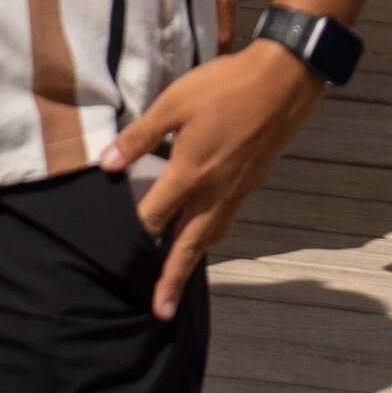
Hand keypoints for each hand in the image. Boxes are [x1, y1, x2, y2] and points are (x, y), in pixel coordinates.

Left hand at [99, 35, 323, 317]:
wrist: (285, 79)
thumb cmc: (226, 86)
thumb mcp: (174, 103)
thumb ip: (140, 137)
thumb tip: (106, 164)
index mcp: (190, 174)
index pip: (153, 218)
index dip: (133, 237)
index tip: (115, 256)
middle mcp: (214, 192)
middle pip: (188, 246)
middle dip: (172, 281)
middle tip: (161, 313)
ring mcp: (237, 190)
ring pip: (211, 235)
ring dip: (193, 260)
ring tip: (178, 278)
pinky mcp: (252, 182)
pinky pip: (226, 218)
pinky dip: (211, 234)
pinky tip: (204, 230)